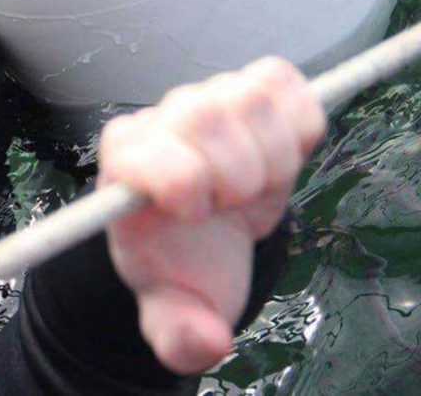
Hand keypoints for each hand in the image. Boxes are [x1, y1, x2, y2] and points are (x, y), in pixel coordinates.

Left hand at [97, 57, 324, 373]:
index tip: (196, 214)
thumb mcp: (172, 306)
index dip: (185, 186)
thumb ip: (177, 332)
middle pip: (206, 115)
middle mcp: (159, 122)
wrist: (202, 232)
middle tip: (231, 205)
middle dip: (236, 174)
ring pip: (250, 96)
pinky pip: (281, 80)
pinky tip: (278, 156)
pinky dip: (296, 121)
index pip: (151, 155)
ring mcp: (205, 97)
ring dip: (270, 152)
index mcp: (124, 166)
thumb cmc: (180, 260)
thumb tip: (206, 340)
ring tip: (252, 185)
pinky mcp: (247, 87)